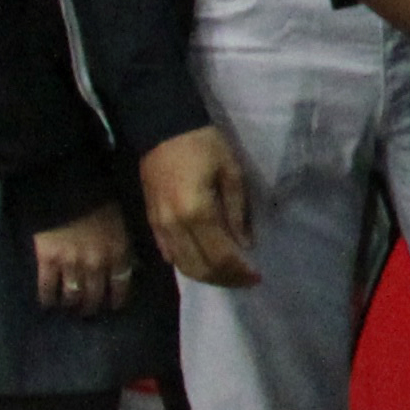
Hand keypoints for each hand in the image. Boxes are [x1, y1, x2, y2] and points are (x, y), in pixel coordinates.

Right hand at [30, 204, 136, 317]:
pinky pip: (47, 289)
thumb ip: (127, 248)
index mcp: (119, 253)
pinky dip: (47, 299)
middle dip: (92, 306)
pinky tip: (48, 302)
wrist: (69, 188)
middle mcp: (97, 264)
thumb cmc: (100, 202)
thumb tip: (135, 267)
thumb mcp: (122, 224)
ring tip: (68, 306)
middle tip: (87, 310)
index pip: (121, 287)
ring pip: (72, 296)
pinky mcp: (48, 262)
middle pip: (95, 297)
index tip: (112, 305)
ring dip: (71, 304)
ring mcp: (71, 264)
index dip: (116, 300)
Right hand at [138, 128, 256, 288]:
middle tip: (247, 280)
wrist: (163, 130)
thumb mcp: (231, 172)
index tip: (257, 276)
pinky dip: (189, 265)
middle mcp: (173, 226)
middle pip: (199, 268)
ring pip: (182, 266)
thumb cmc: (204, 145)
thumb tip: (245, 245)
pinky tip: (207, 263)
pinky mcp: (151, 224)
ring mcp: (158, 227)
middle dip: (225, 279)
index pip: (219, 255)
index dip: (239, 271)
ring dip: (207, 276)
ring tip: (230, 275)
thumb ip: (237, 211)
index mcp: (196, 212)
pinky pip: (169, 254)